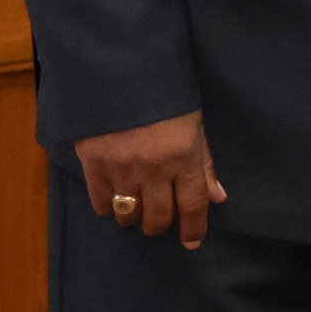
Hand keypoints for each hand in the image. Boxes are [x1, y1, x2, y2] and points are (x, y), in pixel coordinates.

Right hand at [75, 110, 224, 248]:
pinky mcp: (93, 164)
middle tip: (159, 221)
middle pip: (157, 217)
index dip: (194, 227)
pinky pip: (100, 202)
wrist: (119, 70)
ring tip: (136, 211)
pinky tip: (113, 201)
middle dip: (160, 225)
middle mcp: (153, 168)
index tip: (192, 242)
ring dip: (134, 218)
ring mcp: (121, 168)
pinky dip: (108, 208)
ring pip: (128, 215)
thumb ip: (204, 163)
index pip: (193, 204)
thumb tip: (217, 197)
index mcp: (184, 156)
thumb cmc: (166, 95)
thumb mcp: (194, 124)